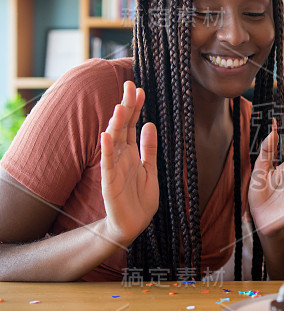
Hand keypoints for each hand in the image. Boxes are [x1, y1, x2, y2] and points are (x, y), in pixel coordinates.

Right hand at [100, 81, 157, 244]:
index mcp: (131, 153)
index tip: (139, 89)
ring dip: (116, 124)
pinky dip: (106, 150)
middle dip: (127, 107)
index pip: (132, 125)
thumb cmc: (139, 198)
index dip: (136, 107)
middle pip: (122, 128)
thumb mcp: (150, 169)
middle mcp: (120, 157)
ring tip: (121, 106)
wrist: (133, 225)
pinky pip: (107, 165)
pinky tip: (107, 136)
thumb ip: (148, 148)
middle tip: (130, 86)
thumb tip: (150, 123)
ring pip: (114, 142)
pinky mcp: (110, 184)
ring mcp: (114, 169)